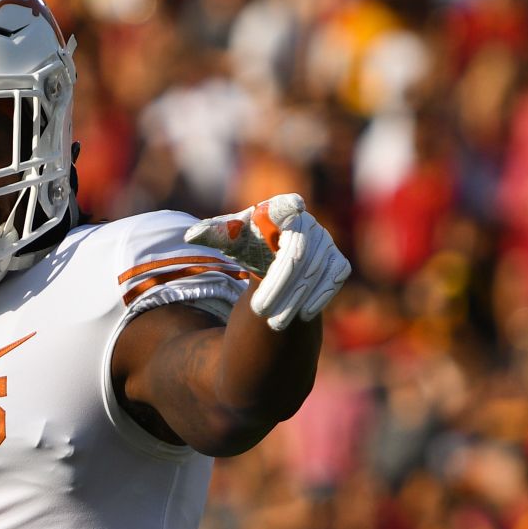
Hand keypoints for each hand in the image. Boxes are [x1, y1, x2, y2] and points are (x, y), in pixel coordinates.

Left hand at [186, 194, 351, 331]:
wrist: (275, 259)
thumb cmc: (250, 243)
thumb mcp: (230, 239)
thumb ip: (213, 233)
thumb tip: (190, 235)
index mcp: (280, 212)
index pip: (285, 206)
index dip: (290, 206)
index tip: (295, 206)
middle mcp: (308, 224)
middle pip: (296, 254)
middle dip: (279, 285)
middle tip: (260, 312)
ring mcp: (326, 243)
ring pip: (314, 271)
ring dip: (296, 298)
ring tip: (275, 322)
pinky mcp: (337, 262)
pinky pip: (333, 278)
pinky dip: (320, 296)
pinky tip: (304, 314)